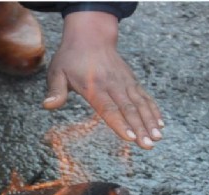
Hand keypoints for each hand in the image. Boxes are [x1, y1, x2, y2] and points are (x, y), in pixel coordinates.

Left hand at [43, 12, 162, 149]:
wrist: (91, 35)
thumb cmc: (70, 57)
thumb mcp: (57, 72)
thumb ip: (55, 90)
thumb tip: (48, 105)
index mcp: (94, 86)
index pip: (108, 108)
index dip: (120, 124)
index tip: (130, 138)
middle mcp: (113, 85)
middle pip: (128, 110)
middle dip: (140, 128)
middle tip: (148, 145)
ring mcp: (124, 82)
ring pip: (140, 104)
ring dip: (150, 122)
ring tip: (158, 138)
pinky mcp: (131, 81)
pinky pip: (144, 97)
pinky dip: (153, 110)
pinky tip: (160, 124)